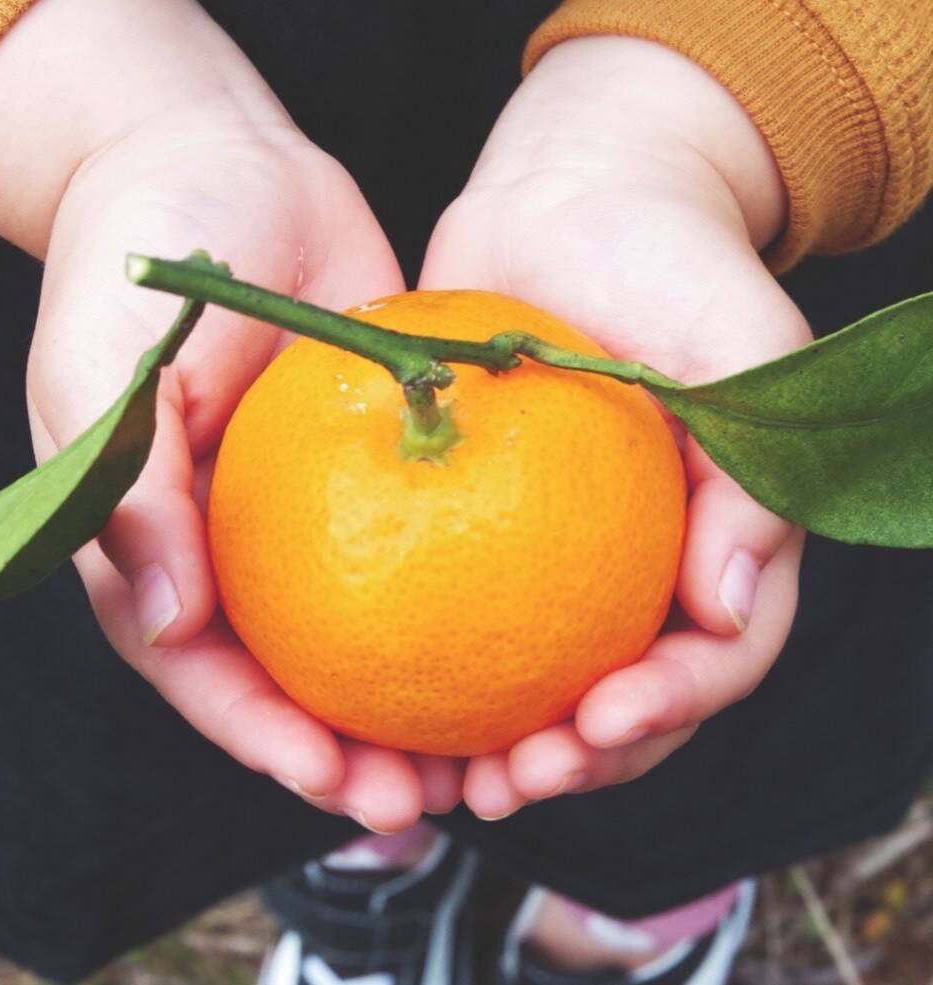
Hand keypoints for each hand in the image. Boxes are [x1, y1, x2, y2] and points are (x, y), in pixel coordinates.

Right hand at [0, 0, 462, 830]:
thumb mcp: (107, 368)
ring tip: (492, 748)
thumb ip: (130, 496)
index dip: (266, 742)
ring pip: (373, 630)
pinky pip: (426, 536)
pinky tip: (526, 630)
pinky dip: (467, 593)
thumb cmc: (139, 255)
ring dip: (424, 699)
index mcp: (162, 544)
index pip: (206, 675)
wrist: (221, 165)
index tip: (340, 783)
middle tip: (433, 798)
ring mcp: (316, 506)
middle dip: (357, 755)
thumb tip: (171, 626)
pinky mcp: (379, 461)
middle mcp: (240, 544)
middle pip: (298, 679)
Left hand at [420, 37, 810, 818]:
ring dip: (502, 744)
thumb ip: (753, 476)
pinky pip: (458, 604)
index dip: (667, 710)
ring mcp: (560, 545)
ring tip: (446, 777)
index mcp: (719, 537)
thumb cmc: (672, 256)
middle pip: (626, 699)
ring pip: (538, 676)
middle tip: (511, 779)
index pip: (717, 656)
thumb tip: (730, 610)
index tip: (596, 724)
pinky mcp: (485, 516)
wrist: (573, 199)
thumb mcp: (742, 343)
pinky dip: (431, 660)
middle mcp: (643, 558)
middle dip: (578, 760)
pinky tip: (381, 693)